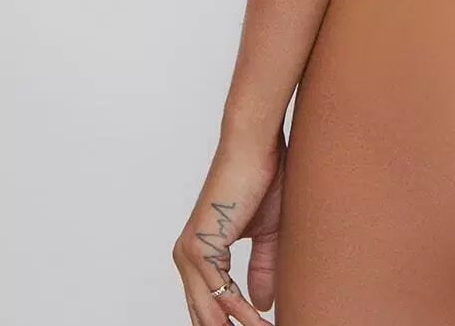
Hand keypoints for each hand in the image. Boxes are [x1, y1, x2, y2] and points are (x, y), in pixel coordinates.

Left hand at [173, 128, 285, 323]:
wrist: (255, 146)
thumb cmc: (262, 178)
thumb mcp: (267, 234)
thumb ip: (262, 269)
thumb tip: (260, 307)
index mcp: (200, 254)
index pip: (209, 306)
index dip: (233, 324)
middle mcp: (187, 258)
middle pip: (204, 316)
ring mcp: (189, 254)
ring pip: (210, 312)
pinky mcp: (199, 248)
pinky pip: (219, 294)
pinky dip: (240, 313)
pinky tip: (259, 323)